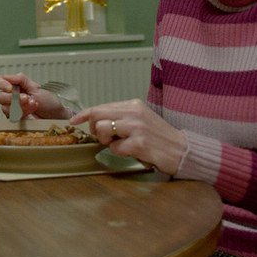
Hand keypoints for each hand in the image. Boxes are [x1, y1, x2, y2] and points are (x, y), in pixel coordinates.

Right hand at [0, 74, 67, 119]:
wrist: (56, 116)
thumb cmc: (48, 101)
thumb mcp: (36, 87)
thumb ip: (21, 80)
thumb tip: (9, 76)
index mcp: (14, 85)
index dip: (0, 84)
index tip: (10, 88)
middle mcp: (11, 96)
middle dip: (13, 98)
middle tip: (27, 98)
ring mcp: (12, 108)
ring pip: (5, 108)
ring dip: (20, 106)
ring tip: (33, 105)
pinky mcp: (15, 118)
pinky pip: (11, 116)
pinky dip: (22, 113)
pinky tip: (31, 111)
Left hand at [69, 100, 187, 175]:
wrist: (182, 149)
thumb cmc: (158, 137)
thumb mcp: (140, 119)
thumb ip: (120, 117)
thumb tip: (96, 121)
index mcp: (133, 105)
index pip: (101, 106)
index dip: (84, 114)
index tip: (74, 121)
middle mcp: (134, 113)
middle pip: (97, 115)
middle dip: (94, 128)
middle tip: (103, 137)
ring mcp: (137, 127)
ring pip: (102, 129)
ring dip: (106, 141)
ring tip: (120, 144)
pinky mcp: (139, 143)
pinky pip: (115, 148)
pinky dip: (119, 152)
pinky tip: (132, 151)